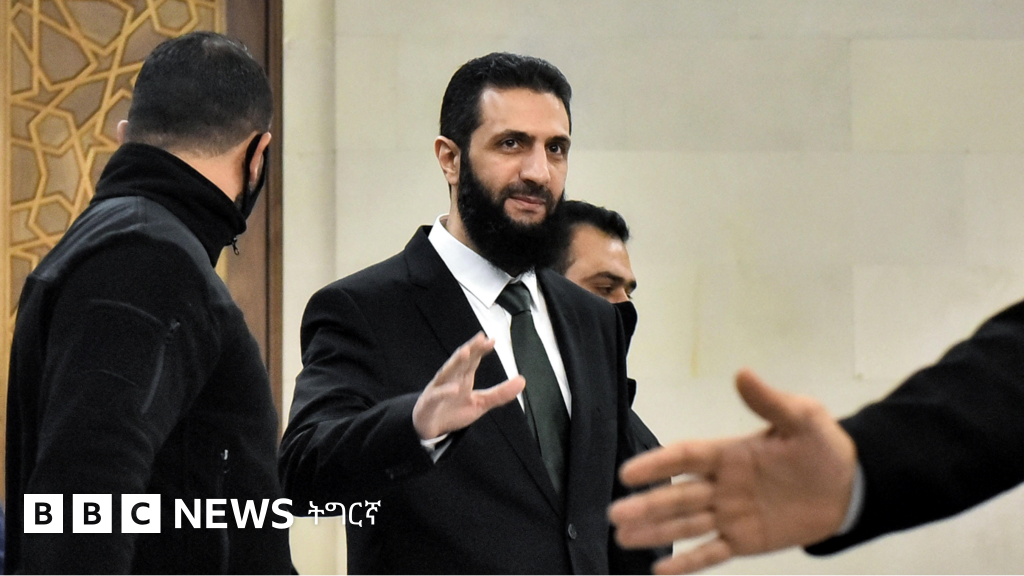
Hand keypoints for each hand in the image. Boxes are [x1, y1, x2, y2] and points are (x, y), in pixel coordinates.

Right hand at [412, 332, 525, 439]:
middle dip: (470, 349)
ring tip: (465, 353)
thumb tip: (522, 380)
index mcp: (463, 377)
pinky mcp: (429, 402)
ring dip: (455, 362)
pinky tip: (454, 388)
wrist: (430, 427)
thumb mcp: (481, 403)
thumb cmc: (454, 410)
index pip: (473, 359)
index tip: (492, 340)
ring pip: (447, 372)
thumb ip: (500, 393)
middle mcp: (450, 378)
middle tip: (480, 338)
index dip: (481, 349)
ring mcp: (439, 389)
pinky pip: (437, 395)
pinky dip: (444, 391)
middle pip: (461, 361)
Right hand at [608, 369, 857, 573]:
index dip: (657, 465)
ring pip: (686, 525)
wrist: (850, 487)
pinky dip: (687, 562)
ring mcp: (730, 515)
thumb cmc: (822, 447)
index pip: (685, 458)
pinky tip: (660, 570)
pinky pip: (712, 552)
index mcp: (729, 454)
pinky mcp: (745, 541)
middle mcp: (722, 485)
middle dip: (645, 505)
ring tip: (622, 538)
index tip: (627, 473)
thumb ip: (770, 401)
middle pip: (677, 496)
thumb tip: (742, 374)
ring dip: (655, 532)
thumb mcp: (802, 418)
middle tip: (614, 515)